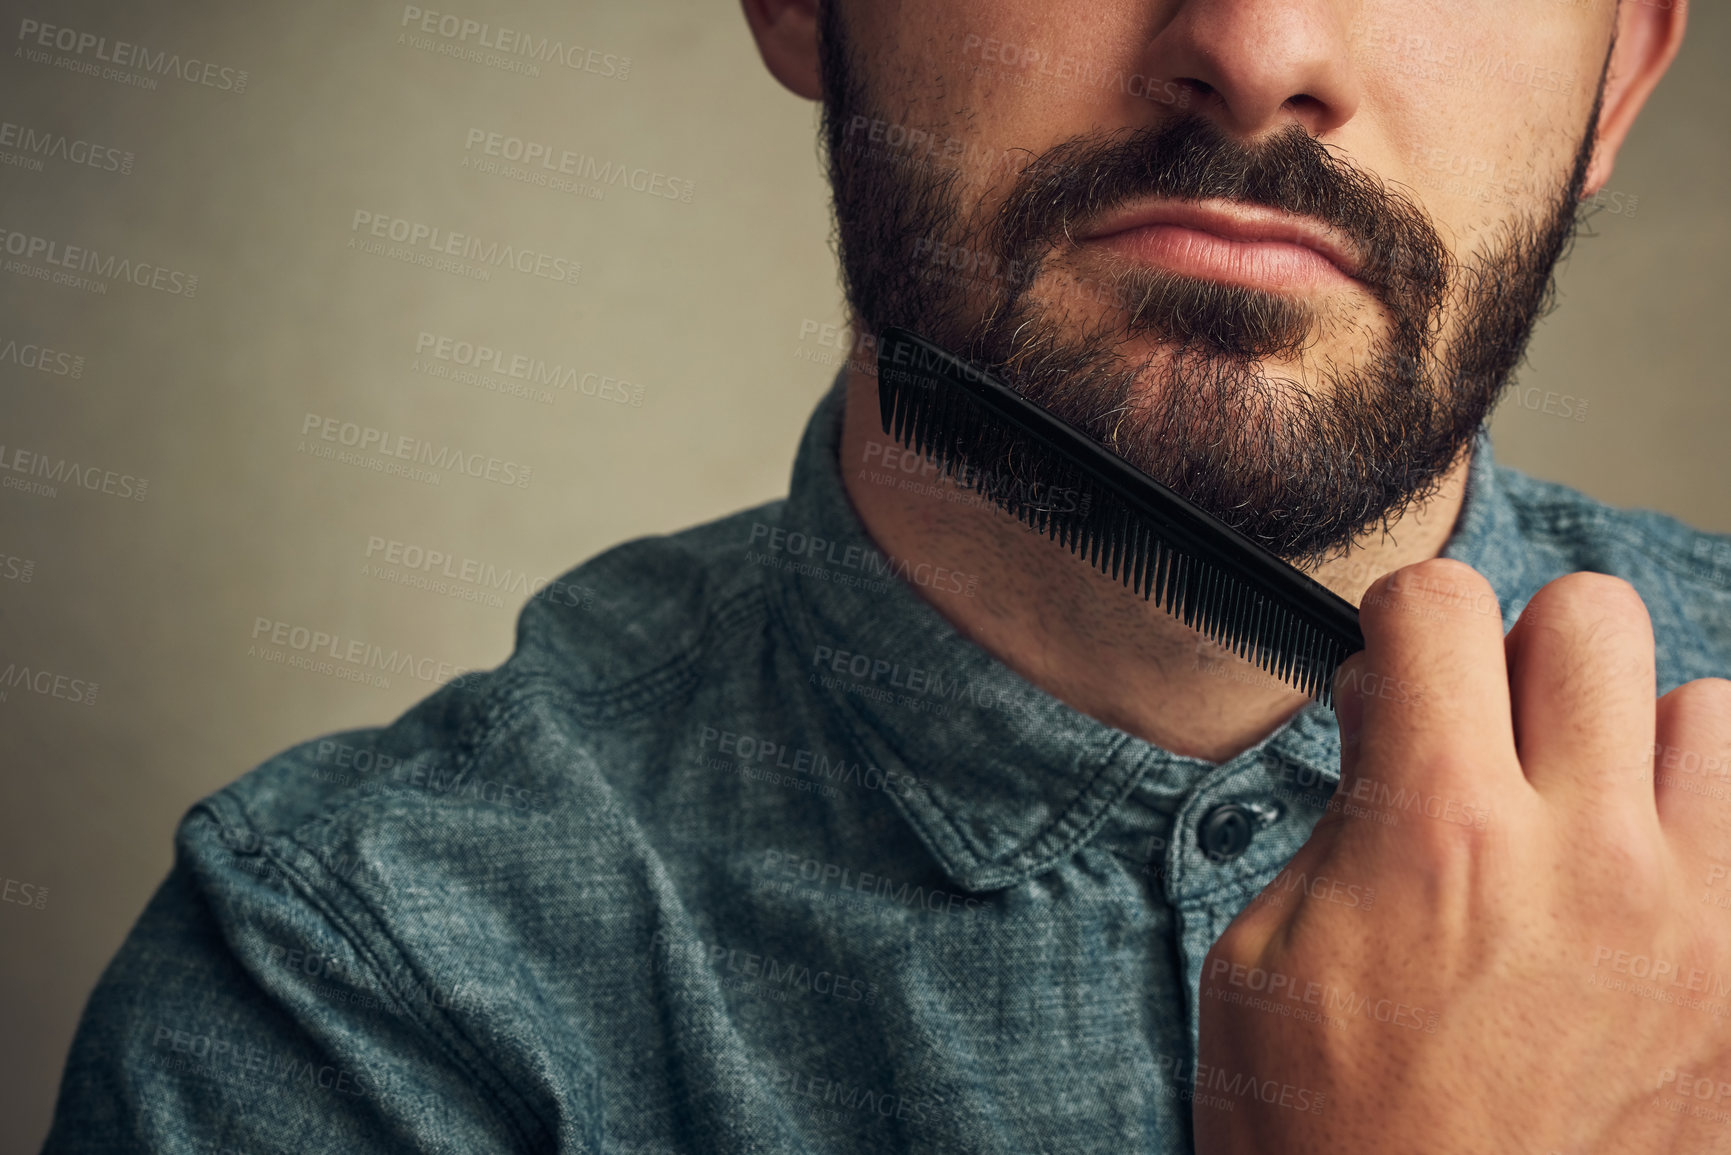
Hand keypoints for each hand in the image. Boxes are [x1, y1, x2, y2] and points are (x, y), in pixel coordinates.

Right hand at [1192, 558, 1730, 1154]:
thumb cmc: (1321, 1137)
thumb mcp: (1264, 956)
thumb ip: (1342, 813)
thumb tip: (1391, 718)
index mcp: (1436, 835)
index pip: (1437, 604)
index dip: (1394, 623)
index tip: (1390, 674)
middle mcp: (1586, 859)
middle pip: (1587, 618)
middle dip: (1518, 654)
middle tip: (1482, 734)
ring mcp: (1696, 930)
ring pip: (1708, 712)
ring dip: (1631, 742)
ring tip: (1577, 820)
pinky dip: (1698, 842)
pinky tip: (1637, 902)